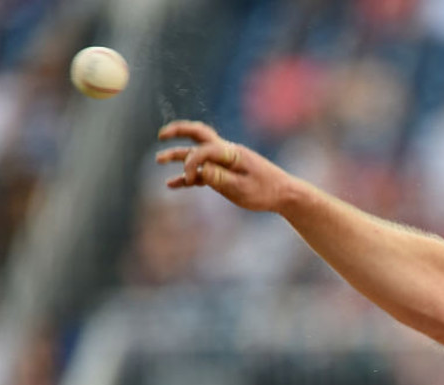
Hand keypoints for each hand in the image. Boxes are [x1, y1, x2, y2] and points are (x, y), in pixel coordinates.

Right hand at [155, 120, 291, 211]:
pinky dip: (188, 176)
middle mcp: (227, 152)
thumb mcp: (242, 188)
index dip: (191, 163)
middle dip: (179, 132)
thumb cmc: (266, 191)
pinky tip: (172, 184)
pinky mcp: (226, 173)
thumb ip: (219, 178)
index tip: (193, 180)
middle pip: (199, 135)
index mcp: (232, 152)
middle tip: (161, 135)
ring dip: (178, 155)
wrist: (285, 195)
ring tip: (158, 159)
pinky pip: (203, 171)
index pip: (203, 150)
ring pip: (197, 153)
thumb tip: (199, 170)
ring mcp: (225, 162)